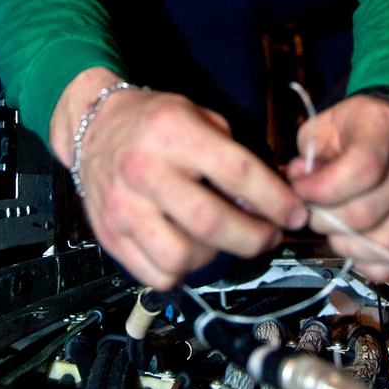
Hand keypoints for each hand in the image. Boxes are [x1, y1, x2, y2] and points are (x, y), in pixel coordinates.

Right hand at [51, 72, 306, 288]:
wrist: (93, 126)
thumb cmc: (153, 121)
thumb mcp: (197, 114)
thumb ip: (233, 154)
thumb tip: (269, 201)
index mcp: (173, 132)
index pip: (237, 173)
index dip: (276, 200)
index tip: (295, 215)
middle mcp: (145, 170)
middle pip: (212, 223)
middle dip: (254, 238)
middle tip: (269, 236)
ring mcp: (123, 206)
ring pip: (181, 257)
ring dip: (215, 257)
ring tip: (222, 242)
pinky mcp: (109, 234)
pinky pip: (155, 274)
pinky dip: (181, 271)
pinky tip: (189, 250)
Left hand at [288, 95, 388, 277]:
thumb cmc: (352, 135)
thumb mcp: (321, 129)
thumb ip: (307, 157)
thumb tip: (302, 185)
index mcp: (386, 128)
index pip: (363, 169)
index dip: (323, 189)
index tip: (302, 190)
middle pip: (365, 213)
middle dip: (325, 220)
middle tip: (313, 211)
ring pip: (383, 245)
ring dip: (345, 245)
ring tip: (333, 228)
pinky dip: (368, 263)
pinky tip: (354, 244)